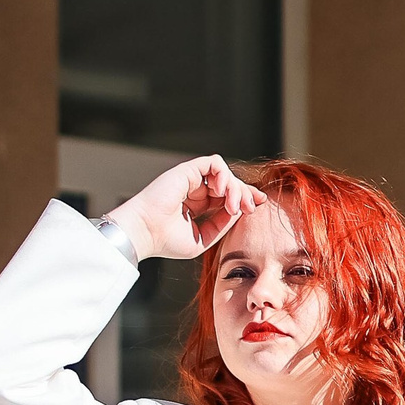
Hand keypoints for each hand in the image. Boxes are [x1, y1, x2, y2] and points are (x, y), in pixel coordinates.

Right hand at [107, 156, 264, 262]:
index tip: (259, 205)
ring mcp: (190, 179)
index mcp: (197, 206)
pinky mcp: (187, 170)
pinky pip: (214, 163)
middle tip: (252, 207)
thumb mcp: (202, 239)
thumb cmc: (166, 241)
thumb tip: (238, 211)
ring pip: (224, 173)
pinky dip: (225, 174)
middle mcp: (194, 190)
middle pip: (229, 184)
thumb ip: (221, 225)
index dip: (244, 198)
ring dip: (235, 188)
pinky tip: (223, 191)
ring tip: (235, 205)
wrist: (145, 233)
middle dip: (245, 193)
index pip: (226, 196)